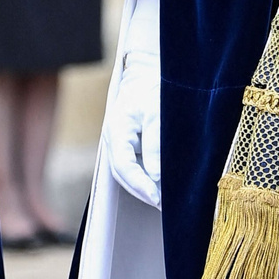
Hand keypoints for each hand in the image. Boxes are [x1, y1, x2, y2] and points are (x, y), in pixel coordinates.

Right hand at [104, 49, 160, 206]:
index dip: (139, 185)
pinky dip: (146, 177)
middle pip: (122, 175)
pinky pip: (134, 166)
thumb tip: (156, 175)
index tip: (156, 198)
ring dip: (143, 187)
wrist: (148, 72)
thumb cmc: (152, 88)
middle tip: (163, 206)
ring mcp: (120, 143)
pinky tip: (161, 186)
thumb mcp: (157, 112)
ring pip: (127, 173)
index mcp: (116, 130)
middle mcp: (113, 139)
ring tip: (164, 201)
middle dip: (141, 191)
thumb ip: (155, 143)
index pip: (123, 166)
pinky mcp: (129, 145)